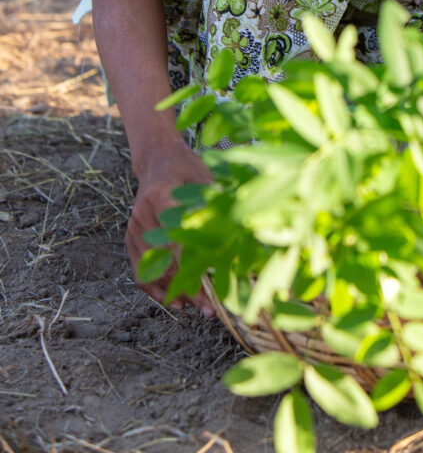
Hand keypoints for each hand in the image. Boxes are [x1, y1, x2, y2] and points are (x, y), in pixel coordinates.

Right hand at [126, 140, 215, 314]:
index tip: (212, 289)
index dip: (194, 268)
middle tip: (210, 308)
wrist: (158, 159)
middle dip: (188, 287)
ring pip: (152, 270)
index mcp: (161, 197)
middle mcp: (142, 215)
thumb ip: (218, 205)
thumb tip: (245, 233)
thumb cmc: (188, 168)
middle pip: (165, 261)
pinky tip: (176, 299)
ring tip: (198, 307)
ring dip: (174, 291)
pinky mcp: (130, 237)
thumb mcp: (206, 178)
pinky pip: (139, 270)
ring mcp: (133, 227)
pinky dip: (156, 287)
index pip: (177, 241)